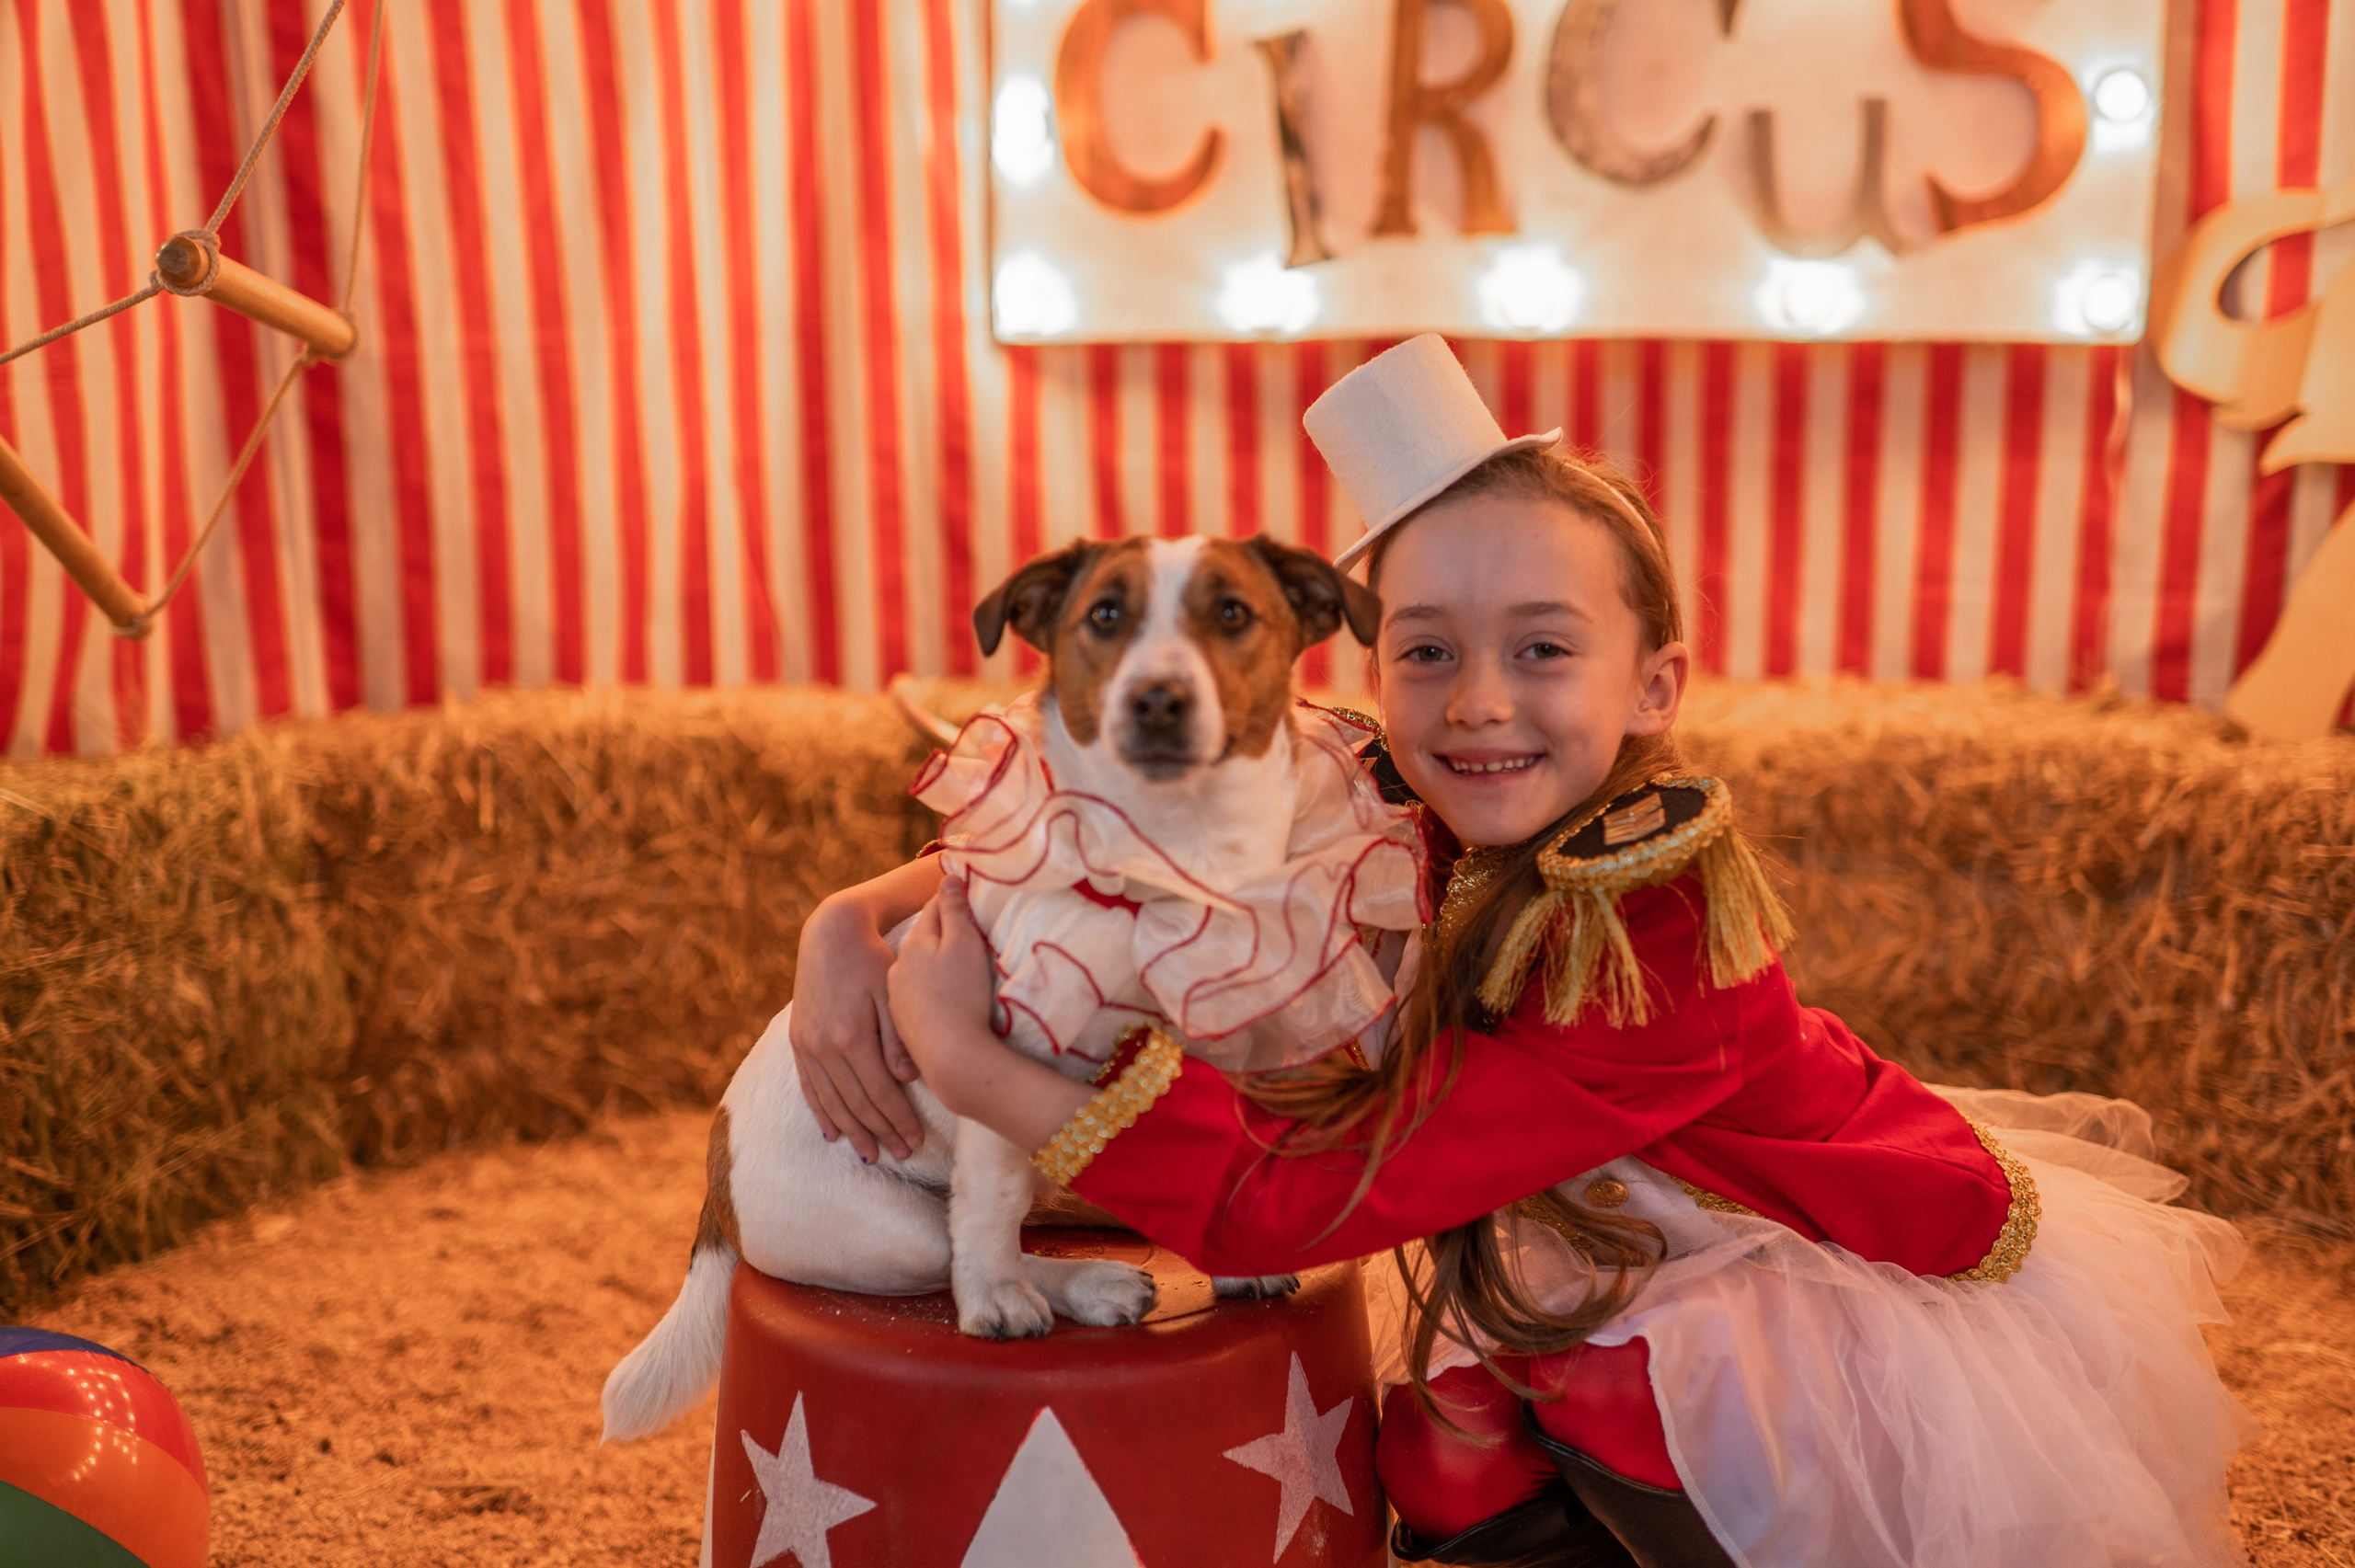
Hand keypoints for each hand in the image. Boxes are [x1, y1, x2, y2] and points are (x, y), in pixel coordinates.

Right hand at [789, 894, 926, 1162]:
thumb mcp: (892, 990)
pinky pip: (809, 1087)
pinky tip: (832, 1133)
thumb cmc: (873, 959)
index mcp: (851, 1036)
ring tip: (871, 1154)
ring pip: (832, 1101)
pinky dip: (822, 1112)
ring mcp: (807, 1045)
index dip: (899, 1119)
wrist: (831, 935)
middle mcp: (824, 1046)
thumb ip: (898, 1036)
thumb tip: (907, 1078)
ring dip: (853, 1131)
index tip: (917, 1139)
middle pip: (856, 1103)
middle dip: (881, 1131)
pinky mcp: (798, 1041)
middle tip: (903, 1152)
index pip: (880, 1092)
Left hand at [890, 879, 1094, 1144]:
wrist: (952, 1056)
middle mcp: (899, 970)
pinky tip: (939, 1005)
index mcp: (914, 945)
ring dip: (931, 967)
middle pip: (921, 943)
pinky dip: (927, 998)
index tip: (962, 893)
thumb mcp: (965, 945)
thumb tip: (949, 876)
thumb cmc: (963, 995)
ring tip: (949, 971)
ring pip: (915, 974)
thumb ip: (956, 910)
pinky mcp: (904, 1028)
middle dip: (939, 934)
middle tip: (960, 931)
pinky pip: (915, 1002)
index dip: (951, 900)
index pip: (933, 910)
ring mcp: (898, 1001)